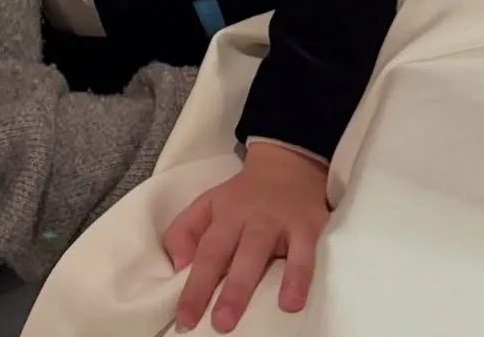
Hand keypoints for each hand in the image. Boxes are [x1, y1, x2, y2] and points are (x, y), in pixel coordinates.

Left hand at [162, 143, 329, 332]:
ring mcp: (276, 222)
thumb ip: (186, 231)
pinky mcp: (306, 227)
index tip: (184, 318)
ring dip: (245, 286)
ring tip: (238, 318)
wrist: (287, 163)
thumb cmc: (244, 196)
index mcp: (222, 215)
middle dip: (218, 289)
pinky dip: (297, 278)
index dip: (193, 286)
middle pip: (225, 251)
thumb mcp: (209, 204)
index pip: (203, 251)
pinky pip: (303, 254)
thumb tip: (177, 265)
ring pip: (257, 252)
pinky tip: (291, 303)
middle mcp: (246, 218)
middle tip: (215, 325)